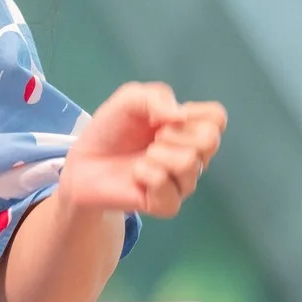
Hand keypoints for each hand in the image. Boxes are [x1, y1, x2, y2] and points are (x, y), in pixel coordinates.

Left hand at [55, 82, 225, 218]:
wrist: (84, 161)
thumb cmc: (112, 129)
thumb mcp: (130, 99)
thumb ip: (156, 97)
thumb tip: (180, 117)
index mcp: (191, 129)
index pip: (217, 118)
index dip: (190, 113)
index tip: (162, 117)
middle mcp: (194, 156)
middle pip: (209, 140)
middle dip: (173, 133)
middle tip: (151, 138)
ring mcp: (183, 183)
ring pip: (188, 163)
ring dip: (155, 154)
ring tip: (142, 157)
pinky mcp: (167, 204)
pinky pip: (167, 187)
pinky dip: (145, 174)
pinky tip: (136, 174)